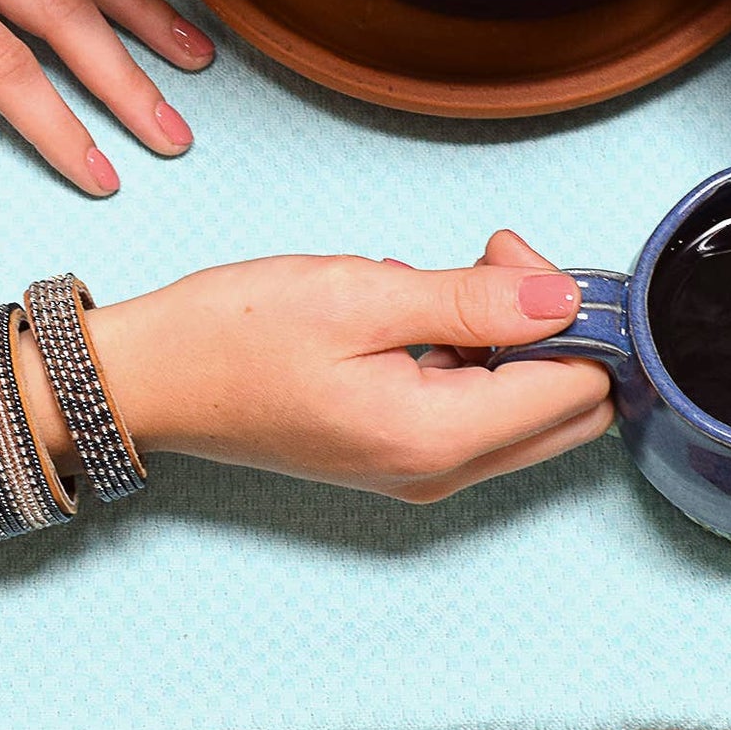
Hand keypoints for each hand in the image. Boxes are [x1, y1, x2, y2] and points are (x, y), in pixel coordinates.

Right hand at [93, 232, 612, 502]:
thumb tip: (565, 301)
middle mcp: (441, 471)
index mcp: (437, 437)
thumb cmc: (236, 336)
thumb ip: (471, 300)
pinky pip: (481, 408)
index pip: (576, 389)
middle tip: (488, 264)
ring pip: (529, 407)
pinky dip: (478, 354)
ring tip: (446, 277)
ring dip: (514, 336)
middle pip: (568, 410)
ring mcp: (422, 469)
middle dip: (554, 330)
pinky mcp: (402, 452)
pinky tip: (425, 310)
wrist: (154, 379)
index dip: (569, 314)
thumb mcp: (358, 297)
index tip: (508, 259)